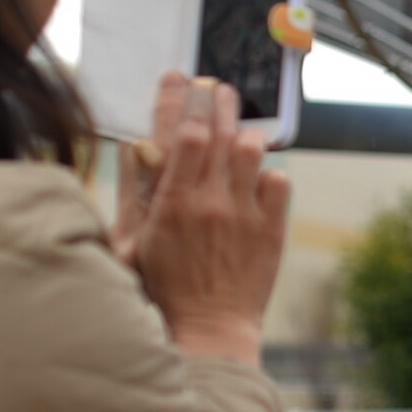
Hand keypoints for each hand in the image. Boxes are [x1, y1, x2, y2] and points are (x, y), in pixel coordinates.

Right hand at [117, 73, 287, 364]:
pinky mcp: (272, 231)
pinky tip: (260, 178)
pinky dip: (270, 174)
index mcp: (171, 204)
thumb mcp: (132, 242)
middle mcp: (209, 203)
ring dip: (245, 135)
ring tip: (240, 133)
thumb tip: (138, 146)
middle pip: (218, 133)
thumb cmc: (164, 288)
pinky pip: (279, 182)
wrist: (210, 331)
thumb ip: (136, 193)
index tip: (184, 80)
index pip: (181, 134)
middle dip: (218, 102)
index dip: (183, 101)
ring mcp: (244, 216)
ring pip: (251, 150)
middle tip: (219, 88)